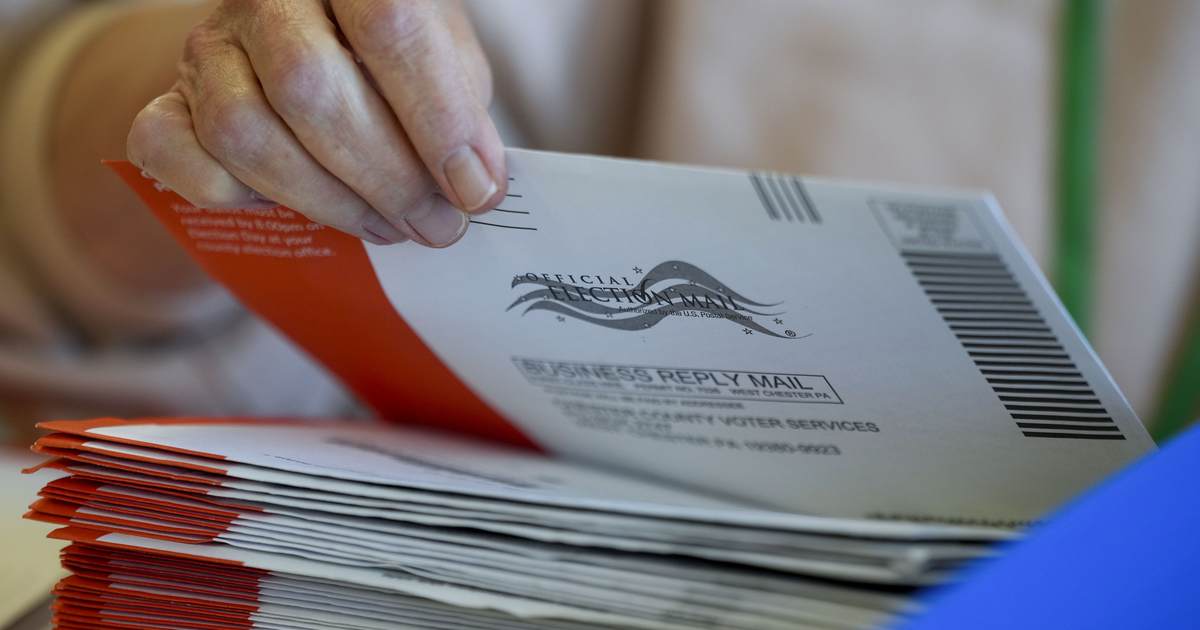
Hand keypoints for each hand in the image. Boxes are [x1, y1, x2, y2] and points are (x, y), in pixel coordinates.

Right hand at [127, 0, 504, 246]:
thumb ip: (461, 113)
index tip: (474, 189)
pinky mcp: (165, 100)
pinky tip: (291, 206)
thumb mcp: (444, 64)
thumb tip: (474, 186)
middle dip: (385, 177)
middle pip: (308, 87)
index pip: (388, 25)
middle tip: (433, 224)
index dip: (437, 118)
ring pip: (244, 132)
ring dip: (326, 202)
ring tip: (386, 225)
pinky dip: (238, 198)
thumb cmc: (392, 61)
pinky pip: (178, 158)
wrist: (310, 51)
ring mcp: (207, 46)